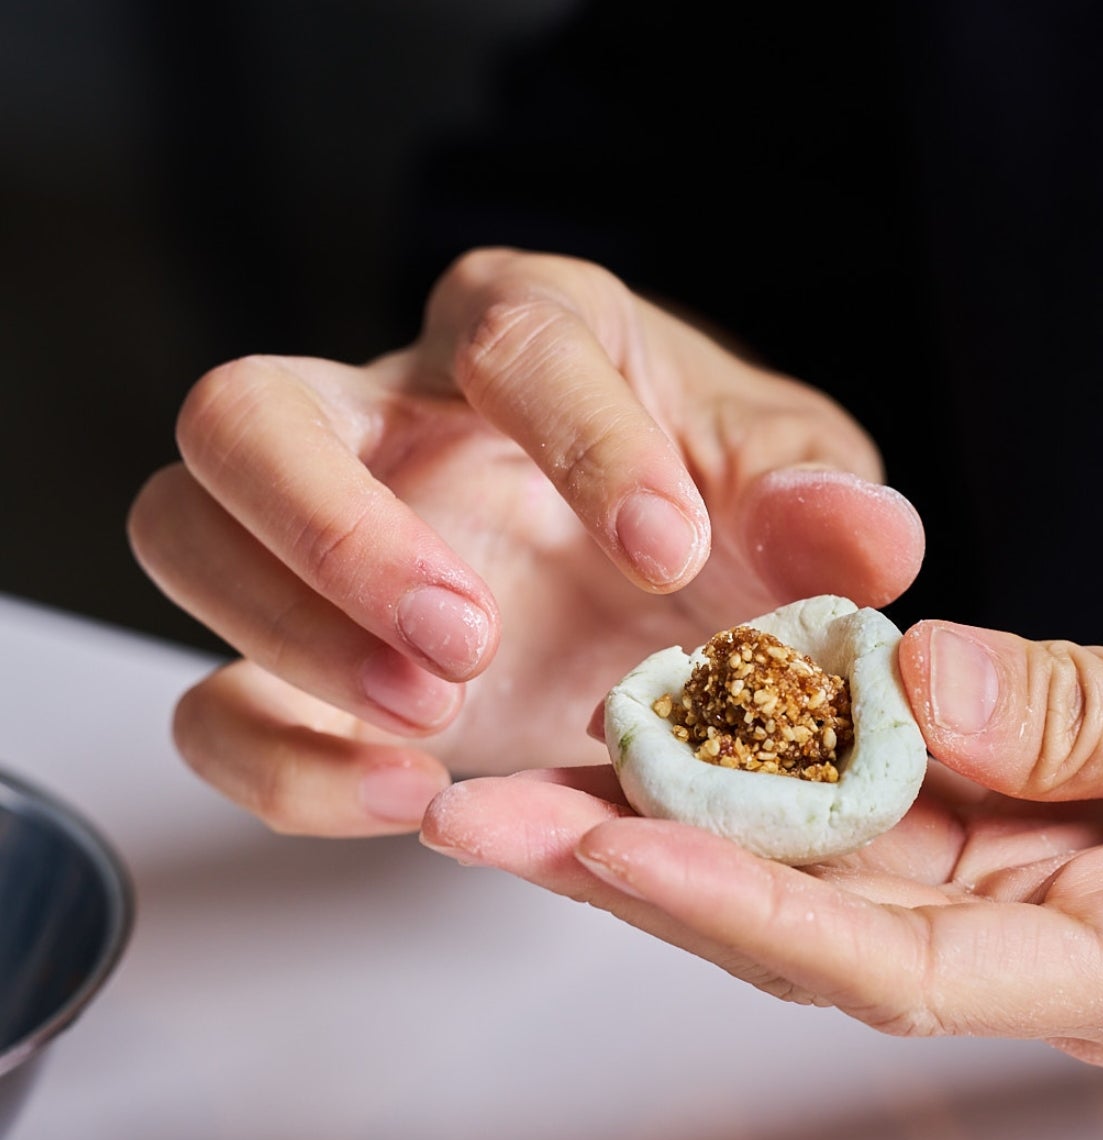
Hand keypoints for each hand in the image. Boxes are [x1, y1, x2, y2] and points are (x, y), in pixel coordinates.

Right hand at [128, 249, 922, 834]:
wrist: (667, 598)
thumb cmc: (721, 512)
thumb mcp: (791, 498)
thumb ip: (823, 512)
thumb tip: (870, 540)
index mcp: (527, 336)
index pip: (512, 340)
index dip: (583, 440)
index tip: (668, 551)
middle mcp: (386, 419)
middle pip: (247, 411)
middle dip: (339, 528)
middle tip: (470, 638)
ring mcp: (316, 540)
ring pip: (184, 533)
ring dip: (287, 633)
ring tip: (434, 718)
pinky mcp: (295, 661)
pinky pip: (212, 702)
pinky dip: (280, 760)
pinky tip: (401, 792)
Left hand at [421, 595, 1102, 1065]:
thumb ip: (1095, 706)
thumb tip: (909, 684)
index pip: (898, 959)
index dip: (739, 905)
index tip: (603, 847)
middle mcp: (1066, 954)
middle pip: (826, 928)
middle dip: (656, 871)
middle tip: (493, 819)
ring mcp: (1049, 900)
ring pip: (840, 872)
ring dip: (696, 820)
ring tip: (541, 773)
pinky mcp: (1046, 838)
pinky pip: (902, 812)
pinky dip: (799, 769)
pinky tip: (699, 723)